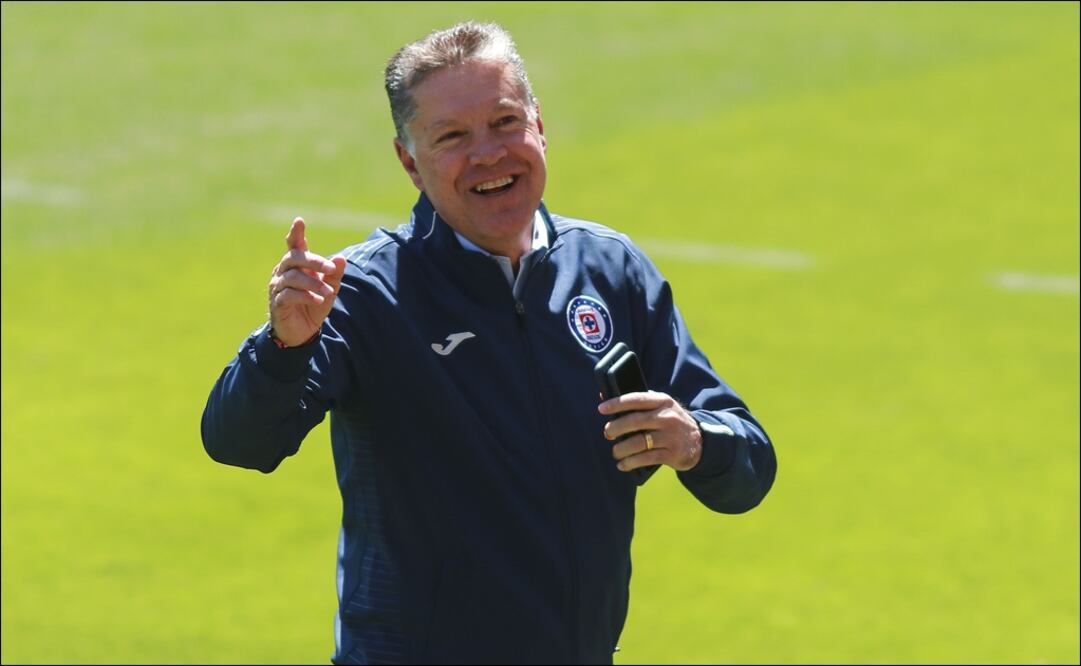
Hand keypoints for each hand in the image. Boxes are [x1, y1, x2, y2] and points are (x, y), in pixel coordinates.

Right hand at [267, 217, 346, 346]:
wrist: (303, 332)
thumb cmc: (314, 305)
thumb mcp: (329, 289)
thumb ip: (334, 274)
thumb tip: (341, 258)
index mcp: (296, 265)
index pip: (294, 245)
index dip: (296, 233)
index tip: (299, 221)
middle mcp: (284, 272)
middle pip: (294, 257)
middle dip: (314, 261)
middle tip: (330, 269)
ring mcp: (278, 287)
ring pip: (293, 277)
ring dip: (313, 284)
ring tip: (328, 293)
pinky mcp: (277, 303)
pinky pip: (288, 295)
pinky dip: (305, 296)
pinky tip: (317, 300)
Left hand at [599, 391, 702, 472]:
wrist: (699, 441)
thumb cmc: (670, 421)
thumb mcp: (660, 407)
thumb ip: (637, 402)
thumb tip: (603, 394)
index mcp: (663, 401)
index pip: (637, 399)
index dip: (617, 403)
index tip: (601, 409)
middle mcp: (667, 417)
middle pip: (635, 421)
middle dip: (615, 428)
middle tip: (607, 433)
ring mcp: (670, 436)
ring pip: (638, 443)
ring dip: (621, 449)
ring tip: (616, 451)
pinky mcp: (672, 454)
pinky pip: (646, 459)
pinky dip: (630, 463)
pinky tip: (623, 464)